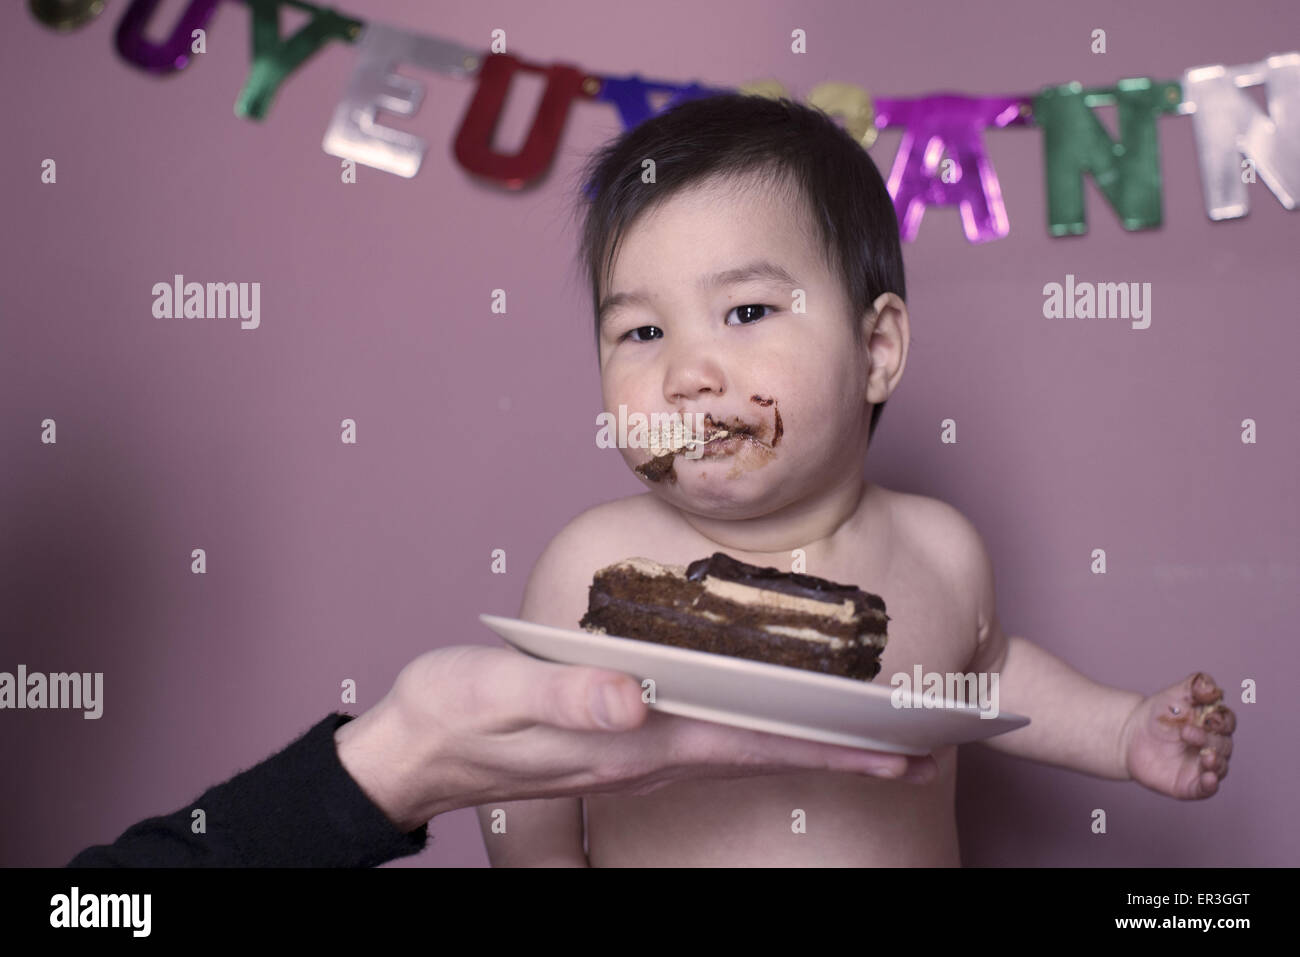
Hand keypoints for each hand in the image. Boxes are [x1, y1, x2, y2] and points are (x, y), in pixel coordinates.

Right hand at [336, 645, 937, 830]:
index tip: (898, 748)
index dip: (828, 744)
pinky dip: (758, 731)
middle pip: (764, 752)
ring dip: (807, 741)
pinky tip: (770, 719)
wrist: (414, 751)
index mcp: (635, 742)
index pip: (752, 743)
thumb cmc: (456, 716)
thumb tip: (637, 698)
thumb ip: (568, 699)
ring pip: (742, 748)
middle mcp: (648, 753)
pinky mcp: (619, 741)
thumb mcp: (500, 698)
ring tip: (866, 736)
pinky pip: (709, 740)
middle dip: (843, 750)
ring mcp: (636, 752)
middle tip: (918, 750)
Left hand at [1119, 671, 1234, 798]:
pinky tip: (1208, 778)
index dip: (1221, 720)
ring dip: (1216, 763)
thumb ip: (1196, 685)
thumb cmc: (1158, 714)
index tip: (1209, 717)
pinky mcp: (1190, 785)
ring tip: (1207, 757)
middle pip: (1223, 744)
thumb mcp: (1175, 694)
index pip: (1227, 722)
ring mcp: (1202, 767)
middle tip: (1187, 733)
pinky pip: (1206, 789)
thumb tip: (1213, 690)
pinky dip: (1210, 785)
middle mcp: (1213, 746)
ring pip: (1219, 767)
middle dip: (1208, 739)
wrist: (1129, 735)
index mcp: (1213, 725)